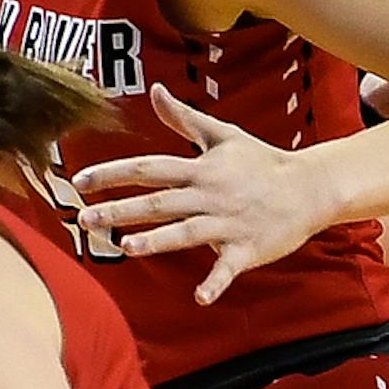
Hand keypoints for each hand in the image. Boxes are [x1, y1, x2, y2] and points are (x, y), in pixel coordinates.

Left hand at [71, 87, 332, 306]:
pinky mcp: (246, 249)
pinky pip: (227, 268)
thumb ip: (184, 118)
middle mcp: (209, 195)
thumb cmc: (262, 161)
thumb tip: (155, 90)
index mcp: (200, 169)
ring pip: (187, 233)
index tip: (80, 182)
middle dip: (120, 210)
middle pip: (159, 203)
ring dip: (157, 240)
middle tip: (84, 220)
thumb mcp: (223, 135)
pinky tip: (199, 298)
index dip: (113, 173)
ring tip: (126, 247)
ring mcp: (228, 224)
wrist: (309, 188)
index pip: (149, 169)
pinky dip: (215, 283)